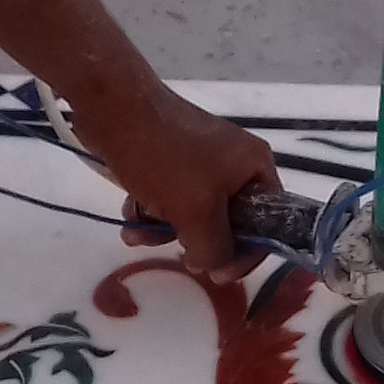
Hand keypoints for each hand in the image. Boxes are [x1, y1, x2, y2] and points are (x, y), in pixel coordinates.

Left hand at [74, 84, 279, 280]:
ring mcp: (201, 161)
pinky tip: (130, 213)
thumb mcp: (197, 212)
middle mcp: (235, 164)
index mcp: (255, 168)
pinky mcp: (171, 160)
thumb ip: (215, 249)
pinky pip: (170, 199)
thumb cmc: (165, 158)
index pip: (268, 224)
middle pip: (227, 223)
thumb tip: (216, 268)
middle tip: (176, 249)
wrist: (114, 108)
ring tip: (138, 231)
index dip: (245, 254)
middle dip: (195, 240)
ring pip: (192, 215)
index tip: (215, 274)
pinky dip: (151, 211)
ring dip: (164, 229)